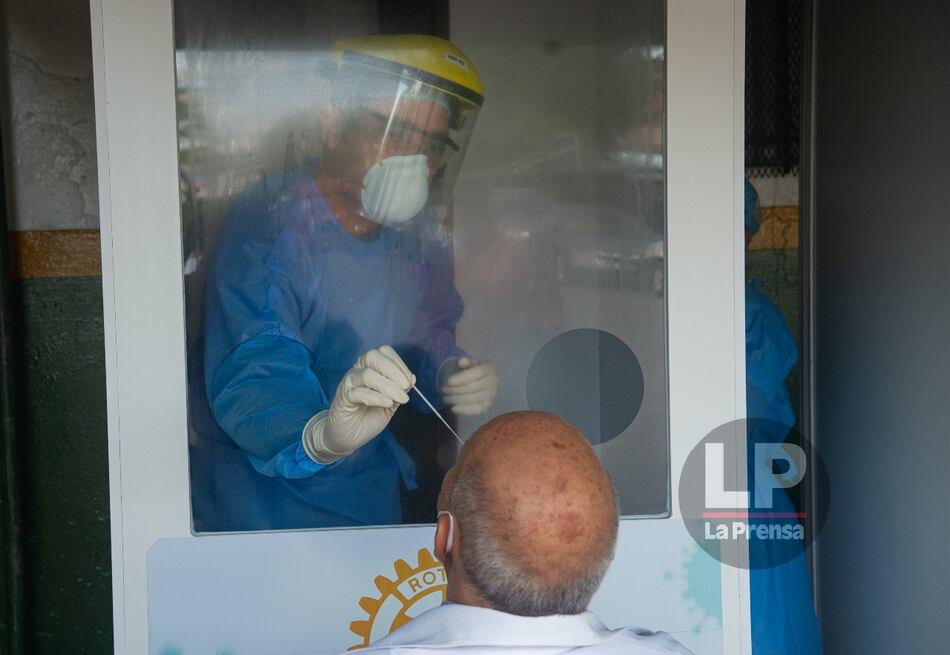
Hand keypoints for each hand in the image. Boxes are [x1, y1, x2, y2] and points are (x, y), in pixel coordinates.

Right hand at [305, 346, 414, 462]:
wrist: (348, 436)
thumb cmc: (368, 416)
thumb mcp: (390, 403)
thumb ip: (399, 390)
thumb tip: (412, 377)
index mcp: (370, 367)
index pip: (384, 353)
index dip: (399, 363)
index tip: (409, 380)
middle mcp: (358, 370)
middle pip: (373, 356)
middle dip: (393, 370)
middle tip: (405, 386)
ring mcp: (349, 383)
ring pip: (367, 375)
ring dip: (388, 386)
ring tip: (401, 399)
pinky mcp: (343, 398)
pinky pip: (358, 393)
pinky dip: (376, 397)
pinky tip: (388, 403)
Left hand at [439, 356, 497, 415]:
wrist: (483, 381)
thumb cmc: (473, 370)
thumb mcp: (469, 362)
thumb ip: (465, 361)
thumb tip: (461, 361)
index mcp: (489, 369)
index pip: (478, 373)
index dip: (462, 378)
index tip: (448, 381)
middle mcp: (493, 382)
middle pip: (473, 387)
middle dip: (456, 389)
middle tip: (443, 389)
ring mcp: (491, 395)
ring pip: (473, 399)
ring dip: (457, 399)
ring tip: (445, 398)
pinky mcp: (487, 406)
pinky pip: (476, 410)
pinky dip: (464, 410)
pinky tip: (453, 408)